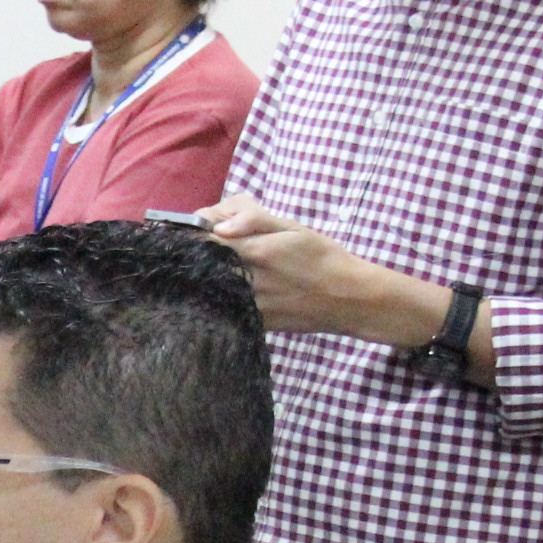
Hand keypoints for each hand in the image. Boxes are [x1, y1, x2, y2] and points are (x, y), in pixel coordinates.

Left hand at [200, 194, 448, 351]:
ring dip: (206, 276)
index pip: (204, 239)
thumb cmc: (321, 256)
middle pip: (201, 264)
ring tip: (222, 267)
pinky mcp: (251, 322)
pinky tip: (228, 289)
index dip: (195, 232)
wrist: (347, 298)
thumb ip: (252, 220)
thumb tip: (218, 226)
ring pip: (208, 288)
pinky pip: (222, 308)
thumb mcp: (291, 227)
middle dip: (198, 254)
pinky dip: (217, 296)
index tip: (198, 229)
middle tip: (208, 247)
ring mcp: (247, 305)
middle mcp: (246, 280)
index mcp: (255, 251)